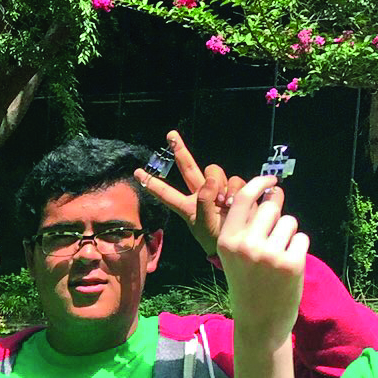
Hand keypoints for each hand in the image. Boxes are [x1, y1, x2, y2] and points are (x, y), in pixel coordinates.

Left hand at [135, 130, 244, 259]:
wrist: (240, 242)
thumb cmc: (216, 239)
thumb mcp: (204, 223)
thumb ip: (204, 200)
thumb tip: (210, 180)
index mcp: (187, 206)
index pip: (165, 193)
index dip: (152, 182)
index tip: (137, 172)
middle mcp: (200, 193)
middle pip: (188, 168)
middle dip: (180, 150)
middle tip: (170, 134)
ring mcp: (217, 189)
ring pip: (215, 172)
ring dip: (221, 184)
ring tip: (224, 203)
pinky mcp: (234, 188)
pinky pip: (235, 180)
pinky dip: (236, 189)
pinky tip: (235, 201)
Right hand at [216, 176, 306, 344]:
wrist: (259, 324)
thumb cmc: (248, 286)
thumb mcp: (235, 255)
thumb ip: (247, 226)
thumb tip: (272, 192)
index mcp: (226, 241)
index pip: (243, 197)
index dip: (259, 182)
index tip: (271, 179)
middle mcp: (246, 245)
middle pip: (271, 208)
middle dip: (276, 216)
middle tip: (274, 235)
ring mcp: (269, 254)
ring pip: (289, 222)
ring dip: (288, 235)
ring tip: (278, 257)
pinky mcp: (292, 263)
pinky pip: (302, 238)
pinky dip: (298, 249)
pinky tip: (288, 268)